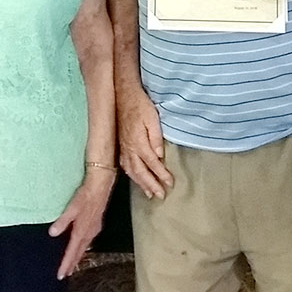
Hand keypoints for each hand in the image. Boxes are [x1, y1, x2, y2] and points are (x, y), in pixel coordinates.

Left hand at [50, 166, 115, 278]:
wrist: (100, 187)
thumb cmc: (85, 196)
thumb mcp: (71, 208)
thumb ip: (62, 222)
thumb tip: (52, 233)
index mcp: (81, 232)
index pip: (71, 252)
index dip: (66, 264)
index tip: (60, 275)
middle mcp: (89, 233)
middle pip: (79, 253)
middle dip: (72, 264)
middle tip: (66, 274)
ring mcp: (94, 229)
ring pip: (84, 247)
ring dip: (78, 257)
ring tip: (72, 264)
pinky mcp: (96, 224)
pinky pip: (88, 240)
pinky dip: (82, 247)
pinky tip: (81, 246)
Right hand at [118, 83, 171, 198]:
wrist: (123, 95)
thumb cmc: (140, 105)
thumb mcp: (152, 118)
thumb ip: (155, 137)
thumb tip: (160, 156)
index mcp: (139, 142)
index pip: (152, 163)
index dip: (161, 174)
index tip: (170, 183)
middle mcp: (129, 149)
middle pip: (141, 171)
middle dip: (151, 184)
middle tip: (161, 196)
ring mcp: (124, 148)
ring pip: (132, 171)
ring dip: (141, 184)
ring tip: (150, 194)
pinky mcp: (120, 146)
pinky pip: (125, 166)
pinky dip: (132, 176)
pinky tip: (135, 179)